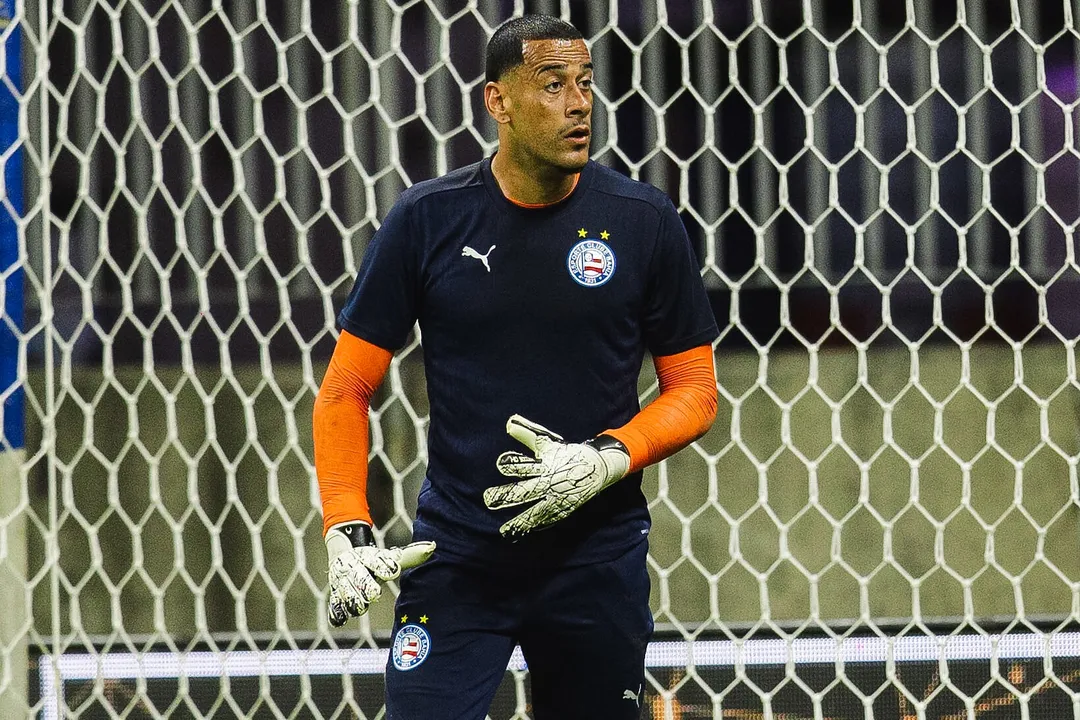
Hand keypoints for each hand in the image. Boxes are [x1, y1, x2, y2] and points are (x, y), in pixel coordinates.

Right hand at [325, 521, 435, 625]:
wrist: (344, 554)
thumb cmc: (373, 560)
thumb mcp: (390, 556)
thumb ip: (410, 555)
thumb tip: (433, 548)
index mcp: (369, 558)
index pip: (377, 562)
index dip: (385, 566)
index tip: (393, 570)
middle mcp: (354, 570)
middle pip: (360, 579)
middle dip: (367, 586)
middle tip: (375, 593)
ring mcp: (342, 584)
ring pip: (346, 595)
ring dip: (353, 601)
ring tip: (360, 606)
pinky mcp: (335, 597)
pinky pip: (334, 608)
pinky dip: (337, 614)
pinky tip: (341, 618)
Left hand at [482, 414, 630, 538]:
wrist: (598, 467)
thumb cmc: (567, 455)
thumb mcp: (547, 444)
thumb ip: (526, 435)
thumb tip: (508, 423)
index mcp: (544, 466)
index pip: (524, 466)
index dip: (511, 465)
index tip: (500, 465)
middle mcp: (548, 483)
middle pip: (524, 491)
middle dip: (506, 496)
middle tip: (488, 499)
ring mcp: (556, 499)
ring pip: (535, 511)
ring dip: (520, 521)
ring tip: (504, 531)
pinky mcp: (563, 509)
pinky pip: (548, 519)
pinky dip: (537, 526)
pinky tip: (524, 533)